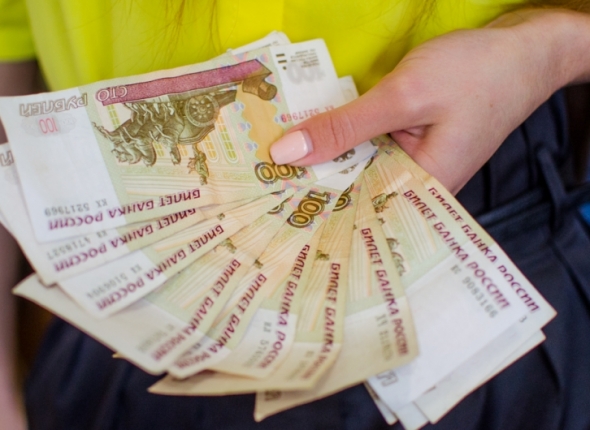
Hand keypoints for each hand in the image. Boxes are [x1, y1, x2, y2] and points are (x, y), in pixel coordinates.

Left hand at [269, 9, 589, 193]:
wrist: (522, 50)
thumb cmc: (474, 74)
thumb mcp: (402, 97)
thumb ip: (344, 128)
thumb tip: (287, 154)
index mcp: (420, 192)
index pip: (355, 218)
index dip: (308, 217)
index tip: (265, 218)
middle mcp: (415, 189)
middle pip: (354, 197)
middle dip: (308, 190)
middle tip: (254, 195)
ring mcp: (414, 168)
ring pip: (359, 173)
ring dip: (324, 164)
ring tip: (269, 175)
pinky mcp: (411, 148)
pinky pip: (370, 153)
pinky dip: (344, 145)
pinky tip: (311, 143)